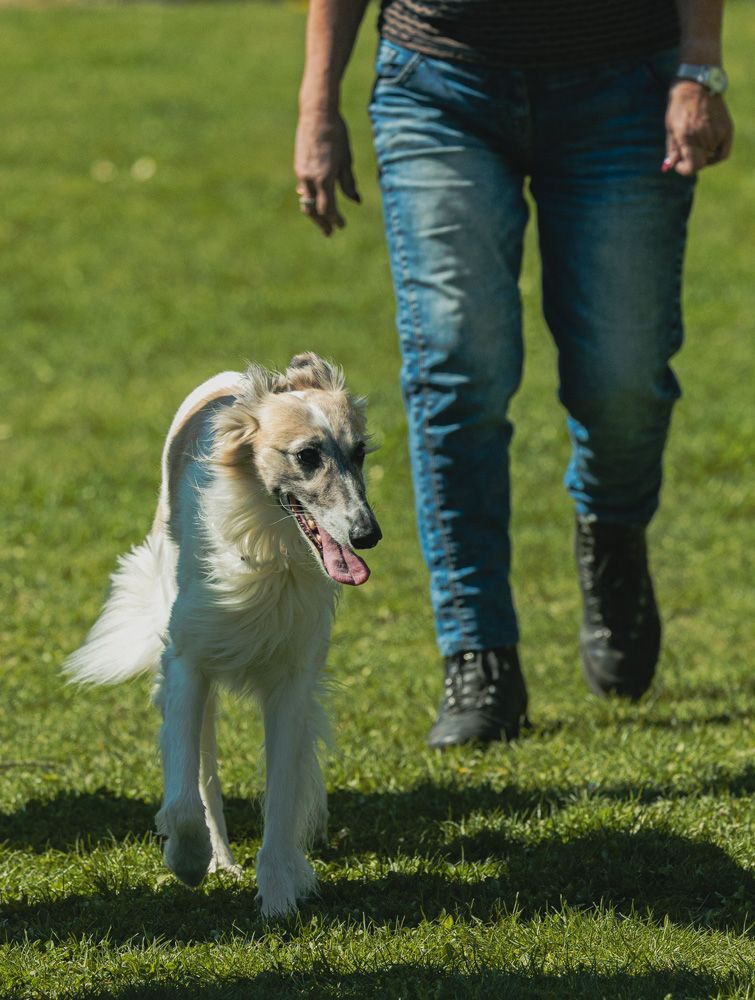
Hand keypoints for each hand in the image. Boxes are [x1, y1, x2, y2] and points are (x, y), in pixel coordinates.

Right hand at [294, 109, 360, 236]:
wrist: (317, 113)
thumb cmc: (337, 134)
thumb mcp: (347, 159)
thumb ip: (349, 183)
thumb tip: (356, 201)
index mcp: (325, 177)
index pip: (328, 208)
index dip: (335, 219)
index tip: (342, 225)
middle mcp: (310, 178)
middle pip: (313, 210)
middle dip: (322, 222)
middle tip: (330, 233)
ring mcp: (302, 172)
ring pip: (306, 201)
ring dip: (314, 213)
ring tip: (322, 222)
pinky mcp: (299, 166)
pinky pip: (304, 189)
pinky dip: (310, 199)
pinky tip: (315, 202)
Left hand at [663, 80, 732, 175]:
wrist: (697, 84)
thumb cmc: (679, 106)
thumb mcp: (670, 128)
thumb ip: (672, 149)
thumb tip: (671, 166)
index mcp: (687, 136)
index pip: (692, 167)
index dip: (684, 170)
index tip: (679, 165)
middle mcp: (704, 136)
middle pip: (700, 163)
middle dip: (691, 162)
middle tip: (686, 155)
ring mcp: (717, 132)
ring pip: (710, 157)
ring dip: (702, 154)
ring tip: (696, 139)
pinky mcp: (727, 128)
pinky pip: (723, 152)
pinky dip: (716, 156)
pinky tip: (709, 153)